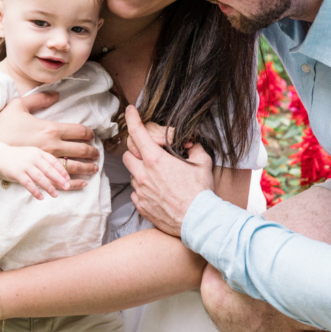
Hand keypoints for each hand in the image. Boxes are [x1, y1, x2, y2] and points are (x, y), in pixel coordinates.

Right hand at [0, 91, 98, 186]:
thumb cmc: (3, 125)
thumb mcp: (19, 105)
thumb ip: (39, 99)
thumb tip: (56, 94)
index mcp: (50, 129)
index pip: (78, 131)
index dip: (89, 134)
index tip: (93, 137)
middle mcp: (52, 145)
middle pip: (80, 150)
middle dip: (91, 153)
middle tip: (97, 156)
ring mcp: (46, 161)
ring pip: (73, 167)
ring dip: (85, 170)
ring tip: (92, 171)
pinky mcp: (39, 173)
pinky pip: (59, 180)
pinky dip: (72, 184)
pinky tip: (76, 186)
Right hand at [0, 144, 70, 197]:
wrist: (0, 155)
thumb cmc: (19, 157)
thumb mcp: (32, 154)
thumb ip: (43, 161)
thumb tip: (58, 173)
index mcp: (38, 152)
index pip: (53, 161)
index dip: (61, 170)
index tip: (68, 178)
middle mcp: (33, 158)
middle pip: (49, 170)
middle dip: (59, 179)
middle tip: (67, 187)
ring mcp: (25, 165)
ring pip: (40, 178)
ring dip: (49, 187)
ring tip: (55, 195)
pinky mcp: (17, 173)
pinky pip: (28, 184)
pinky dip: (35, 191)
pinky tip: (41, 197)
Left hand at [122, 105, 213, 237]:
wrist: (198, 221)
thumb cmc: (200, 192)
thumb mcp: (202, 162)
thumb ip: (194, 148)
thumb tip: (190, 144)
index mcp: (156, 159)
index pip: (137, 133)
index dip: (132, 118)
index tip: (129, 111)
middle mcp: (143, 174)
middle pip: (128, 154)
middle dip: (136, 150)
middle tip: (151, 153)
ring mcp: (140, 191)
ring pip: (132, 174)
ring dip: (140, 171)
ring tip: (158, 176)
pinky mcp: (141, 206)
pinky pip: (135, 192)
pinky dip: (143, 188)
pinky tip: (158, 191)